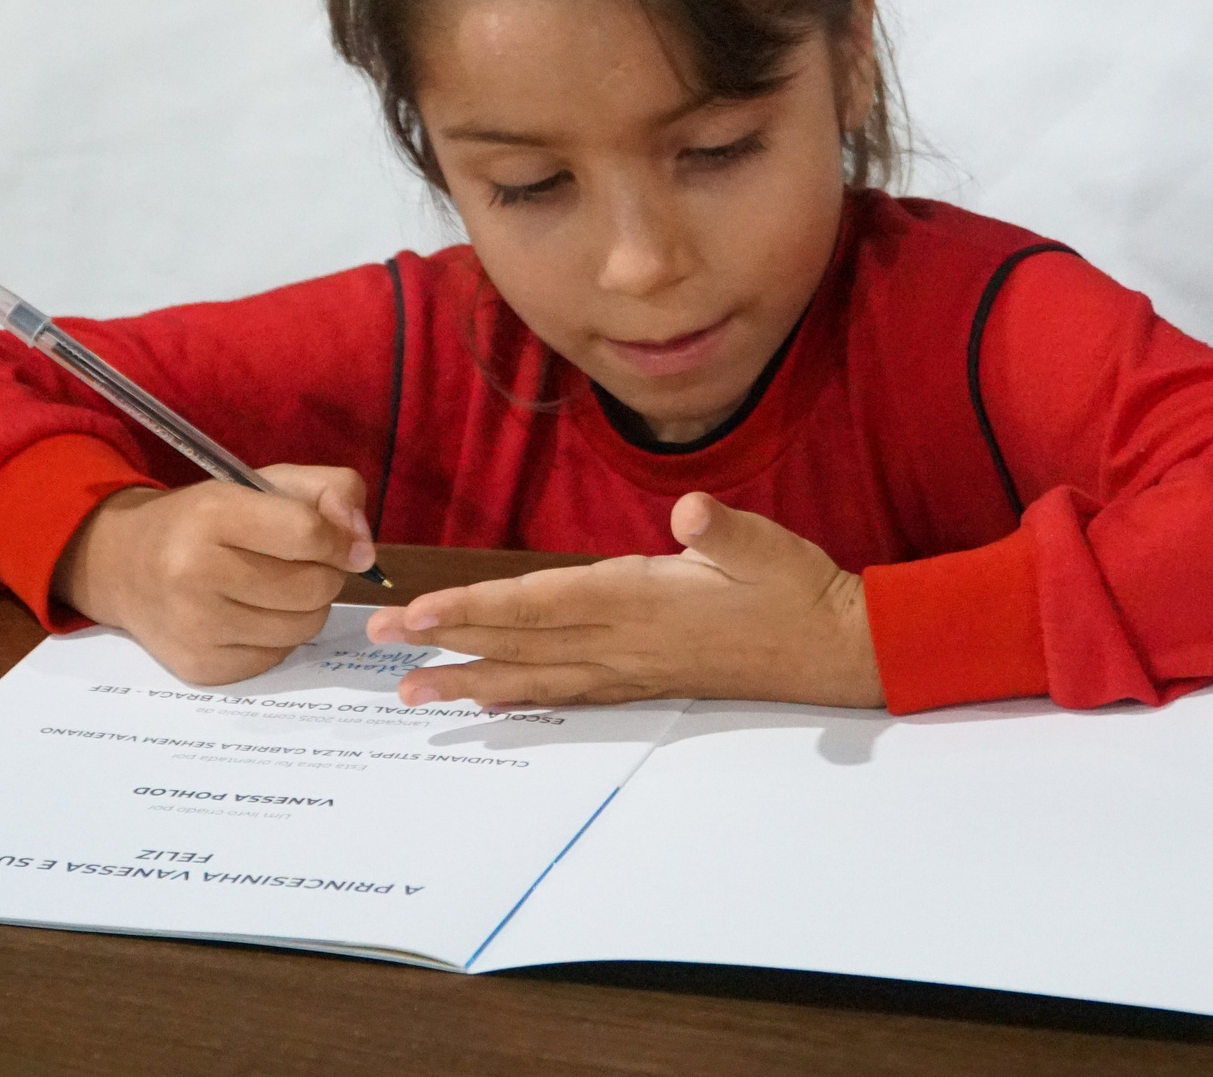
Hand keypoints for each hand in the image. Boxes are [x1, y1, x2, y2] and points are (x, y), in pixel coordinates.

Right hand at [55, 465, 378, 685]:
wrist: (123, 565)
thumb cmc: (204, 520)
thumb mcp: (264, 483)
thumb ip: (330, 491)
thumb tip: (364, 547)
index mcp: (213, 515)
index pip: (309, 534)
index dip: (341, 540)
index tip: (346, 544)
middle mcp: (196, 574)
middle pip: (314, 588)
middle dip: (324, 574)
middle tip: (300, 563)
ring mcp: (196, 628)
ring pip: (304, 628)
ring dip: (305, 608)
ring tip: (275, 587)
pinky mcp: (201, 668)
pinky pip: (278, 656)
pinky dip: (278, 637)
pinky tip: (250, 614)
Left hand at [361, 492, 880, 707]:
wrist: (833, 651)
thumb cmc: (798, 590)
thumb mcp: (768, 547)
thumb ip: (726, 531)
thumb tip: (693, 512)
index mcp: (643, 599)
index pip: (542, 603)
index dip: (477, 607)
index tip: (419, 611)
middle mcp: (623, 641)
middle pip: (519, 642)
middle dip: (446, 643)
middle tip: (379, 648)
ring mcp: (628, 667)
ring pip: (532, 676)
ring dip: (468, 680)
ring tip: (410, 691)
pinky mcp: (639, 680)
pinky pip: (562, 692)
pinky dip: (517, 695)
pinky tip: (485, 700)